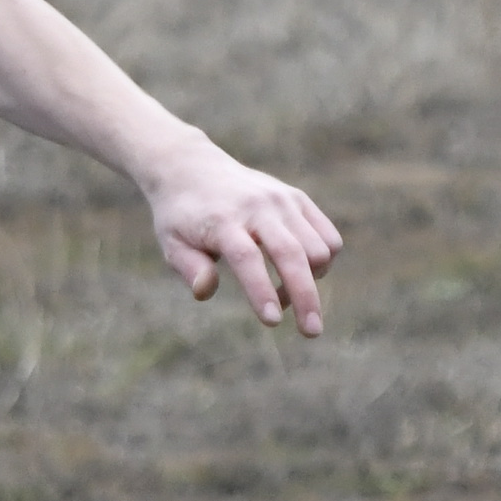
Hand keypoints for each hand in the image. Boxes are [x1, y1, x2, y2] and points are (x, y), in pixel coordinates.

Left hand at [143, 142, 338, 335]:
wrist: (192, 168)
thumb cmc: (182, 216)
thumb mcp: (172, 243)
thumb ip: (190, 268)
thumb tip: (205, 292)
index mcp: (223, 221)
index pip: (248, 258)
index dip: (261, 291)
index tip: (273, 321)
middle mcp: (257, 207)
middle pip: (292, 254)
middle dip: (306, 297)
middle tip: (312, 332)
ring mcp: (282, 201)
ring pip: (318, 248)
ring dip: (310, 281)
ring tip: (286, 296)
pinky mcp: (298, 199)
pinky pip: (328, 236)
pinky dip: (323, 262)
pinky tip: (300, 272)